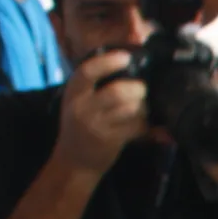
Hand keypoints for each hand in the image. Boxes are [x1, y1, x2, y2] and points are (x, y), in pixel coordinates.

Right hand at [51, 49, 149, 178]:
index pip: (87, 72)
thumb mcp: (78, 101)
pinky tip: (143, 124)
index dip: (108, 62)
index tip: (126, 57)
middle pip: (116, 92)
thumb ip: (94, 84)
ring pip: (129, 109)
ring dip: (143, 107)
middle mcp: (82, 108)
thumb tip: (126, 62)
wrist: (74, 161)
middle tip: (142, 89)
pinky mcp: (110, 141)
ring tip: (142, 108)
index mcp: (73, 92)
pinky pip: (135, 127)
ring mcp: (96, 125)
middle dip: (137, 88)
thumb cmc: (80, 125)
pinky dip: (144, 124)